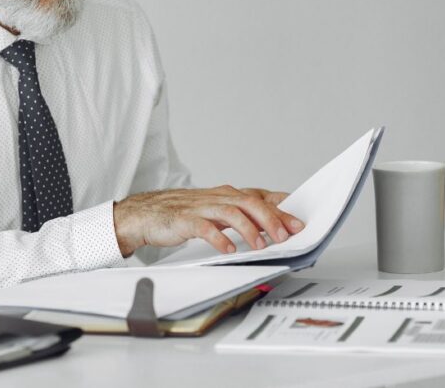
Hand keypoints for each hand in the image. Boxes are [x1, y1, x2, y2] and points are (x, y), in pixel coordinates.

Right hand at [112, 185, 304, 257]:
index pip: (259, 196)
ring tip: (261, 245)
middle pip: (250, 202)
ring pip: (231, 212)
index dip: (281, 207)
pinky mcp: (184, 220)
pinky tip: (228, 249)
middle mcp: (217, 197)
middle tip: (285, 236)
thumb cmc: (182, 213)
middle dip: (271, 219)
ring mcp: (201, 207)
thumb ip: (241, 214)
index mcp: (226, 195)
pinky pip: (205, 228)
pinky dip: (219, 238)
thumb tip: (272, 223)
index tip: (299, 220)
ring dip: (250, 229)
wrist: (146, 213)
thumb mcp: (216, 211)